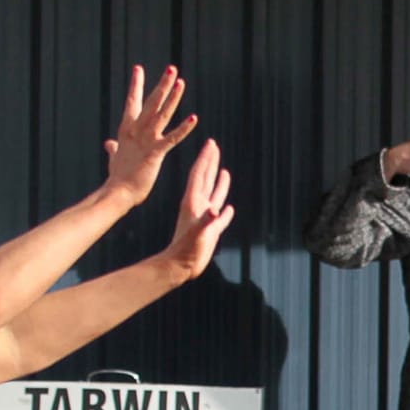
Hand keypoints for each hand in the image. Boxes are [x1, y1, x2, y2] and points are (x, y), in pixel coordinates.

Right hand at [104, 65, 200, 206]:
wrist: (117, 192)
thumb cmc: (118, 177)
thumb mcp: (115, 158)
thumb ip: (114, 149)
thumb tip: (109, 144)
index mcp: (127, 130)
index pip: (132, 102)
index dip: (136, 86)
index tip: (139, 69)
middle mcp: (135, 131)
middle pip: (151, 102)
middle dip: (162, 85)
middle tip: (172, 68)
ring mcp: (145, 140)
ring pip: (161, 114)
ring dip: (172, 97)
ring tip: (181, 81)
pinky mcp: (155, 153)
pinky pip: (172, 138)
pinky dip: (183, 128)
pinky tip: (194, 118)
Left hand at [165, 138, 235, 279]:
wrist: (180, 266)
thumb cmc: (186, 250)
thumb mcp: (197, 233)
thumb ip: (208, 221)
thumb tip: (218, 210)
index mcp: (193, 202)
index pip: (200, 175)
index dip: (205, 158)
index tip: (210, 143)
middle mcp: (198, 207)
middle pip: (205, 179)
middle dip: (210, 163)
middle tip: (214, 146)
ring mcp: (204, 218)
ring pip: (213, 195)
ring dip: (219, 182)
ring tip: (224, 171)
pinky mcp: (209, 231)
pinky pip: (220, 217)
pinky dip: (225, 210)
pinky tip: (229, 208)